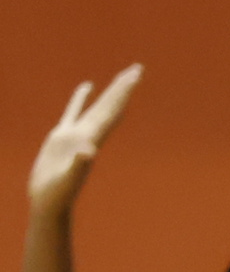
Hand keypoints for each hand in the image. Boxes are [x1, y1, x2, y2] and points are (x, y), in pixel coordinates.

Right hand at [29, 67, 139, 210]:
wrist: (50, 202)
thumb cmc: (58, 193)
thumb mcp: (68, 178)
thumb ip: (79, 165)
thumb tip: (88, 153)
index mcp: (92, 139)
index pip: (111, 110)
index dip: (122, 93)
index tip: (135, 76)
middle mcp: (89, 134)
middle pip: (110, 105)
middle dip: (123, 87)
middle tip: (138, 69)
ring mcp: (76, 134)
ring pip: (95, 106)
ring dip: (109, 92)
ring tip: (122, 77)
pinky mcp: (62, 136)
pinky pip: (74, 110)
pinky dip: (81, 98)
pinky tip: (86, 86)